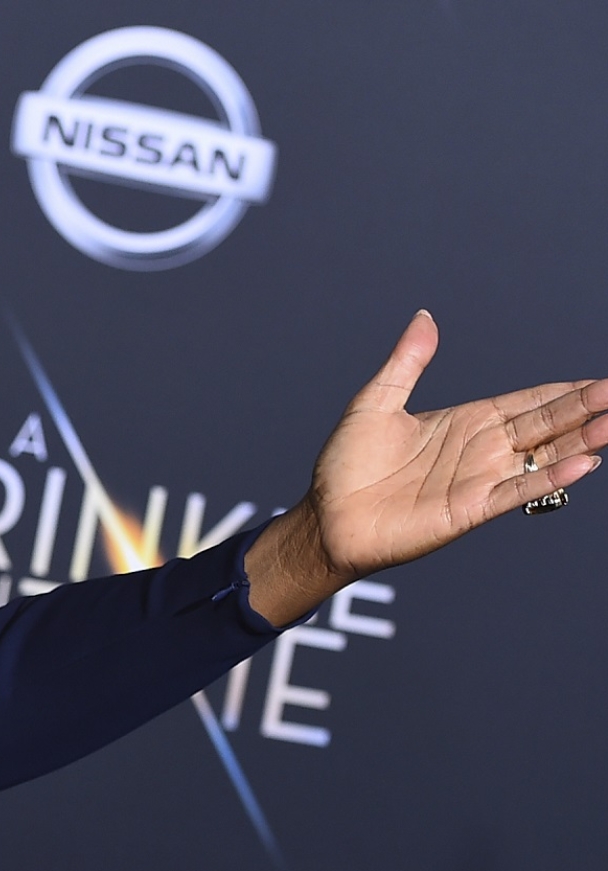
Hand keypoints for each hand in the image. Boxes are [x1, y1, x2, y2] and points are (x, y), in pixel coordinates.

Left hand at [245, 311, 607, 624]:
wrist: (326, 518)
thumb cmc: (345, 465)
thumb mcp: (375, 402)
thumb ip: (407, 362)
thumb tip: (424, 316)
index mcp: (466, 421)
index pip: (529, 401)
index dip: (565, 390)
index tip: (603, 380)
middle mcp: (482, 449)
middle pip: (546, 424)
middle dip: (586, 408)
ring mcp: (479, 479)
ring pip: (543, 455)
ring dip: (581, 439)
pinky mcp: (470, 509)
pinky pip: (518, 490)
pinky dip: (550, 477)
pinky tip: (584, 463)